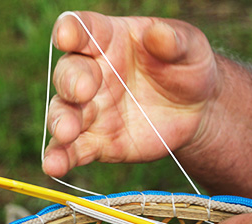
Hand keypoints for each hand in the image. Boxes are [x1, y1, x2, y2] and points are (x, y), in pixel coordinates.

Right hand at [43, 12, 219, 176]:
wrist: (197, 112)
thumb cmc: (187, 68)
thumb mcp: (190, 48)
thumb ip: (174, 41)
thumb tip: (159, 34)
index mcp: (108, 39)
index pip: (82, 29)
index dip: (71, 30)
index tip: (66, 36)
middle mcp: (91, 73)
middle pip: (68, 74)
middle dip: (70, 82)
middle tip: (82, 92)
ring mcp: (90, 109)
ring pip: (64, 113)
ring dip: (60, 122)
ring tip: (65, 133)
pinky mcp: (96, 142)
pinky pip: (73, 150)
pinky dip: (61, 158)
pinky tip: (54, 166)